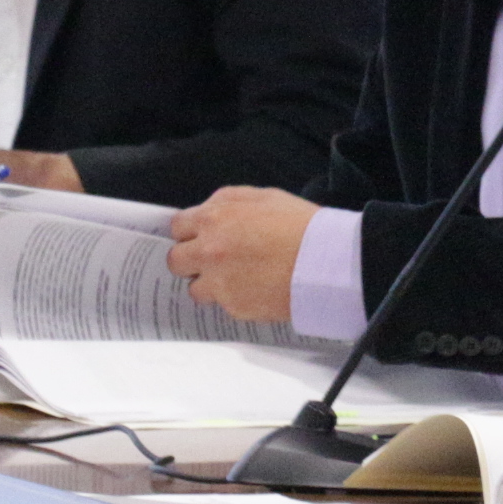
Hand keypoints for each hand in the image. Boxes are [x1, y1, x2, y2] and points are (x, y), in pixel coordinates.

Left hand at [166, 186, 314, 324]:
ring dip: (210, 285)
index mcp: (214, 218)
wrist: (326, 261)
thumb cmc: (301, 225)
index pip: (177, 227)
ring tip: (238, 279)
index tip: (198, 237)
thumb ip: (228, 202)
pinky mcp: (234, 307)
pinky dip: (236, 299)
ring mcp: (220, 282)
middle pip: (176, 261)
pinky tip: (258, 289)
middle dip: (190, 260)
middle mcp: (209, 251)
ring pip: (195, 289)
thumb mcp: (264, 196)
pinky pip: (223, 305)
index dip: (189, 232)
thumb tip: (211, 211)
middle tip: (212, 261)